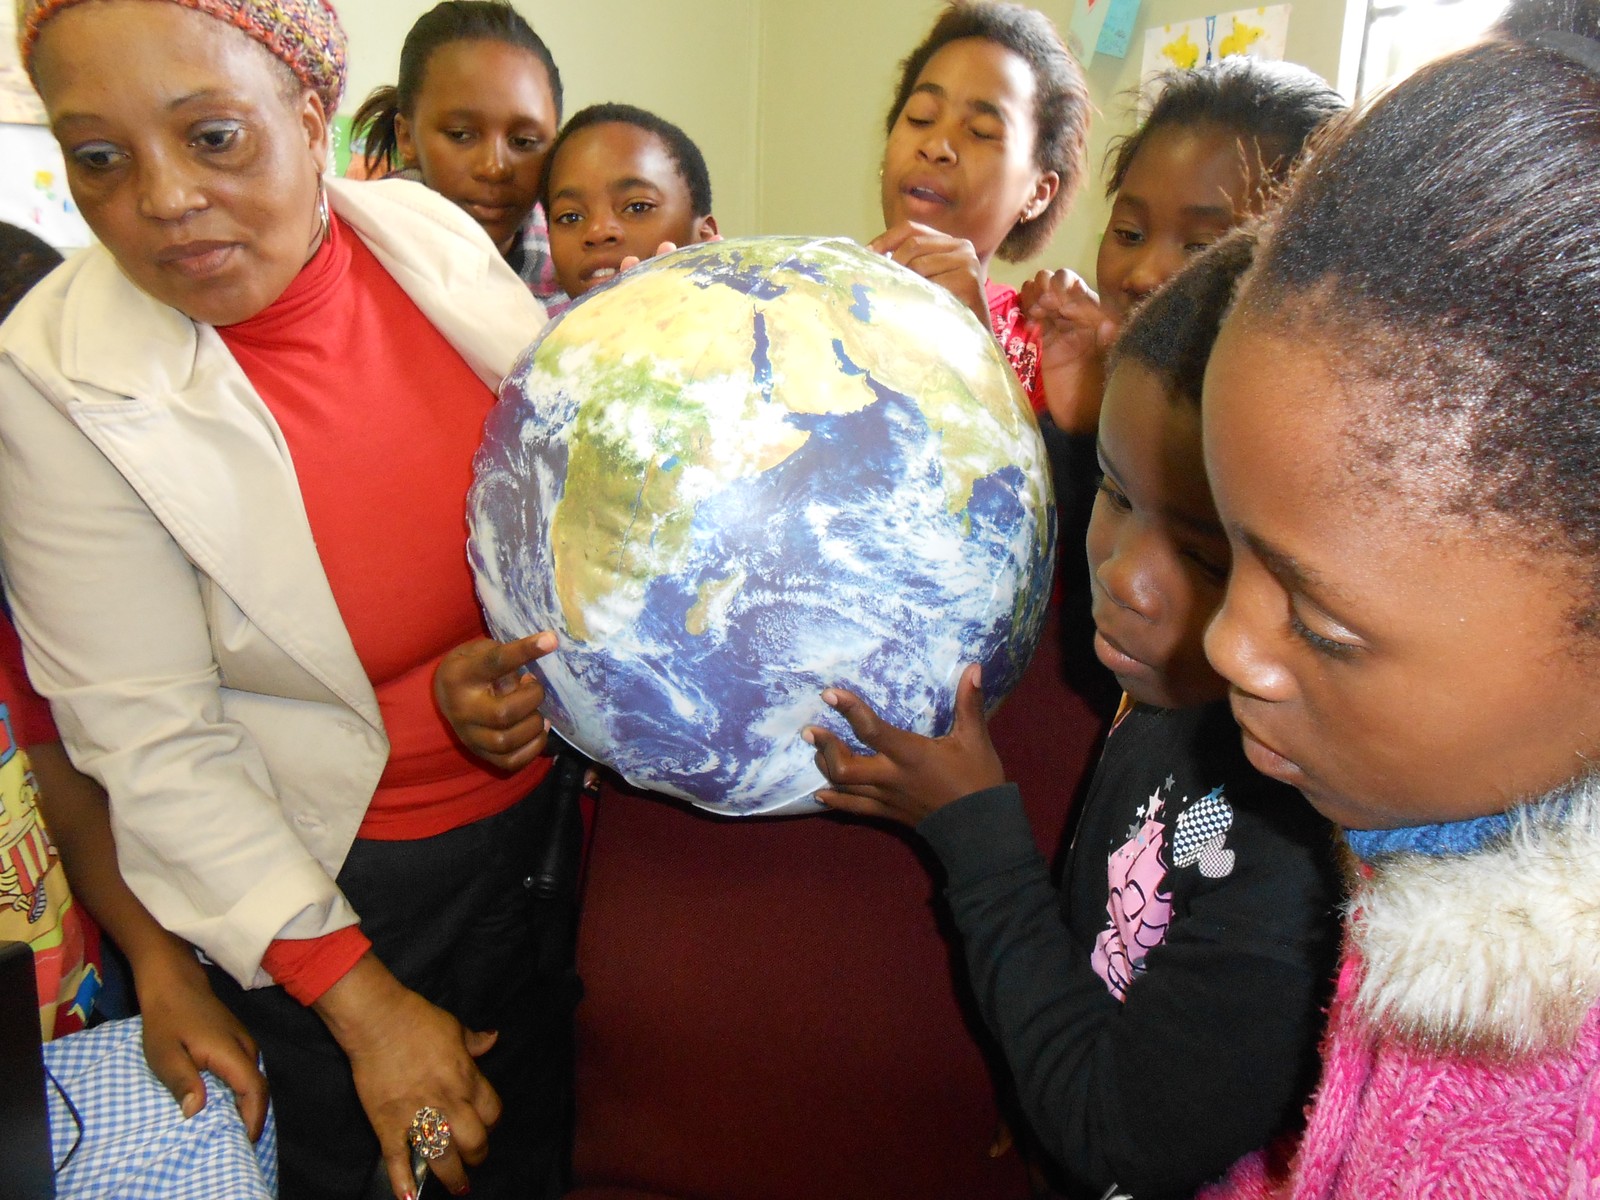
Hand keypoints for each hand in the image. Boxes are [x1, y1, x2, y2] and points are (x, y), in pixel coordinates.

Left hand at [136, 941, 267, 1139]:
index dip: (252, 1119)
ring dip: (248, 1104)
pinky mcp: (237, 1039)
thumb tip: (196, 1111)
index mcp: (231, 1053)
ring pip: (255, 1078)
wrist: (173, 981)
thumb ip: (181, 1081)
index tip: (244, 1143)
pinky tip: (226, 1101)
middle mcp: (245, 1048)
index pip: (254, 1091)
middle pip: (259, 1087)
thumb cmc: (166, 1018)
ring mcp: (244, 1041)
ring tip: (232, 1126)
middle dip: (253, 1117)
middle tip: (237, 1142)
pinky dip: (242, 1090)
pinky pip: (248, 1070)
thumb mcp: (164, 1053)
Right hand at [315, 956, 500, 1199]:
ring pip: (443, 1157)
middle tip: (474, 1161)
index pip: (492, 1112)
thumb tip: (492, 1038)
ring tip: (458, 1187)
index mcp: (467, 1079)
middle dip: (477, 1155)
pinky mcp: (388, 1124)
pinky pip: (398, 1159)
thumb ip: (474, 1041)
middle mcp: (449, 1102)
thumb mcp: (455, 1027)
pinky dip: (402, 1181)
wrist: (379, 1021)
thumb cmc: (419, 1020)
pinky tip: (409, 1198)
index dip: (492, 1122)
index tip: (487, 1126)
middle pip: (474, 1141)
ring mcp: (418, 1116)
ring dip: (453, 1176)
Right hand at [434, 633, 556, 770]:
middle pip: (503, 714)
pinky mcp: (479, 753)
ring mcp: (468, 735)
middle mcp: (462, 708)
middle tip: (534, 686)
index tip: (552, 641)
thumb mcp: (481, 651)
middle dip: (532, 699)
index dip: (525, 651)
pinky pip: (511, 761)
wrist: (445, 692)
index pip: (496, 662)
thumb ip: (505, 657)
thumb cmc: (472, 666)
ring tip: (536, 711)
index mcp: (461, 675)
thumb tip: (536, 671)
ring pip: (506, 741)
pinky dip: (533, 748)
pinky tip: (537, 731)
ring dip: (533, 725)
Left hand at [804, 664, 1003, 824]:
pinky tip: (820, 793)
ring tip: (816, 750)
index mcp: (911, 755)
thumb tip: (975, 667)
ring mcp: (886, 797)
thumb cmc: (978, 781)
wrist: (980, 830)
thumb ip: (970, 703)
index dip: (849, 710)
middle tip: (811, 731)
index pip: (872, 730)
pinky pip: (853, 808)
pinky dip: (835, 800)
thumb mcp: (975, 739)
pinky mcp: (887, 813)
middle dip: (824, 747)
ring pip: (843, 786)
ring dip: (825, 767)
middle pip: (843, 767)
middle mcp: (891, 777)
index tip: (829, 694)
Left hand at [869, 222, 987, 325]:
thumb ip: (908, 264)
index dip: (886, 239)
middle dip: (894, 264)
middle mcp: (961, 245)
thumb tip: (869, 256)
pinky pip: (933, 284)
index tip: (868, 254)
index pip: (911, 229)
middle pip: (913, 245)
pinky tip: (922, 308)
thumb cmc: (945, 308)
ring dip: (908, 284)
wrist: (973, 335)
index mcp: (948, 242)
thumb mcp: (925, 280)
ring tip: (906, 300)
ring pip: (919, 265)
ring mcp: (968, 261)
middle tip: (884, 284)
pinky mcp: (970, 280)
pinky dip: (922, 296)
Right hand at [1019, 269, 1117, 434]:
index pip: (1078, 286)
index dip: (1065, 289)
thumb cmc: (1104, 393)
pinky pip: (1031, 310)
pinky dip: (1026, 309)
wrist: (1085, 419)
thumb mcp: (1114, 365)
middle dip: (1047, 289)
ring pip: (1041, 290)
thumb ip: (1112, 344)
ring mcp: (1060, 324)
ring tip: (1036, 315)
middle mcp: (1079, 314)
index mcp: (1100, 315)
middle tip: (1044, 309)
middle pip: (1057, 280)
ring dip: (1034, 295)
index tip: (1060, 307)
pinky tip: (1030, 326)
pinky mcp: (1044, 337)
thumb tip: (1105, 324)